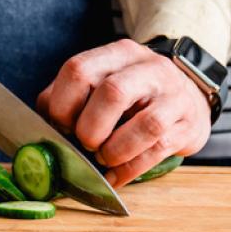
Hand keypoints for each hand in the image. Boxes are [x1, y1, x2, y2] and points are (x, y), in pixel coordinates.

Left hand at [37, 39, 211, 187]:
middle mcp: (148, 68)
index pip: (79, 70)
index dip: (63, 104)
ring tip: (103, 158)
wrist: (188, 97)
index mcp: (117, 54)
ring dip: (114, 151)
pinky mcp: (187, 125)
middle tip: (85, 143)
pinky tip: (115, 177)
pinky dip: (129, 170)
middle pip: (112, 93)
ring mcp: (172, 96)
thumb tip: (42, 124)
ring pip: (145, 125)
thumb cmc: (133, 96)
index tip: (61, 125)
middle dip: (90, 128)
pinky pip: (158, 151)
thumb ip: (68, 97)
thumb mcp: (102, 82)